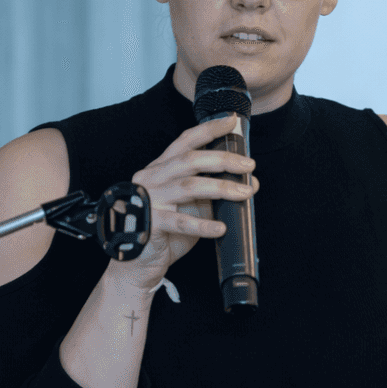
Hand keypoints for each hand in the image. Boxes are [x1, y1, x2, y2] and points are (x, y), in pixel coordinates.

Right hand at [105, 114, 258, 291]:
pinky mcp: (149, 224)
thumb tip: (249, 182)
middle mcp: (151, 179)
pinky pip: (180, 221)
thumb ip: (214, 193)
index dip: (208, 130)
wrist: (137, 265)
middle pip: (190, 160)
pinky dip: (203, 224)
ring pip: (188, 186)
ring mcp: (148, 200)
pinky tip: (220, 228)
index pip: (185, 143)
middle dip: (223, 159)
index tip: (231, 122)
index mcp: (160, 169)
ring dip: (221, 188)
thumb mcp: (192, 208)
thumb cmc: (165, 233)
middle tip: (248, 164)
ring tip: (244, 193)